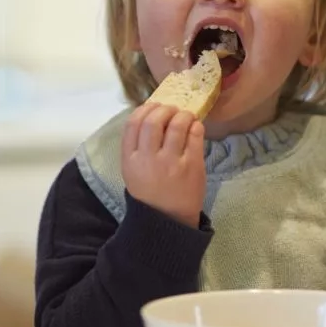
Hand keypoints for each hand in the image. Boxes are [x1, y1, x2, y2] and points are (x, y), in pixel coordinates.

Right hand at [121, 103, 205, 227]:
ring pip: (176, 124)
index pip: (133, 123)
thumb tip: (153, 115)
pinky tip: (195, 128)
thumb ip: (137, 146)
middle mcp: (148, 159)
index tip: (154, 107)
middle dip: (164, 109)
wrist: (168, 219)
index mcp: (130, 160)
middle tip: (172, 110)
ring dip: (183, 114)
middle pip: (153, 121)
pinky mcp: (191, 166)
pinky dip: (195, 126)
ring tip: (186, 117)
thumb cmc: (150, 192)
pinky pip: (195, 135)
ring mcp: (170, 162)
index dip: (144, 109)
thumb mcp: (132, 171)